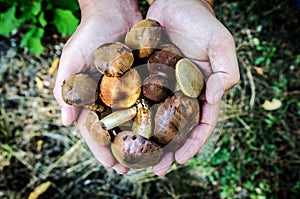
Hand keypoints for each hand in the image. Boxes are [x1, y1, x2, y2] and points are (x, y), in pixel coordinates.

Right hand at [53, 0, 141, 173]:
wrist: (113, 11)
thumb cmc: (89, 34)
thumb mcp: (72, 59)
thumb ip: (66, 89)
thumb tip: (65, 122)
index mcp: (91, 98)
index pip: (95, 128)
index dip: (101, 148)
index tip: (111, 165)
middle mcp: (111, 97)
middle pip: (117, 130)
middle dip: (123, 150)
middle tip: (131, 169)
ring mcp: (129, 89)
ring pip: (135, 119)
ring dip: (141, 139)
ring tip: (151, 157)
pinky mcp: (145, 78)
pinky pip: (151, 99)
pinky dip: (156, 114)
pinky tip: (165, 128)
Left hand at [147, 0, 239, 174]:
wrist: (176, 2)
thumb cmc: (202, 21)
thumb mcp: (221, 43)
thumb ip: (226, 70)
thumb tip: (215, 98)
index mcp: (203, 90)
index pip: (202, 123)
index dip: (194, 144)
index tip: (181, 160)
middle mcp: (183, 92)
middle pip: (177, 128)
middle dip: (169, 150)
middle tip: (156, 170)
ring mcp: (164, 86)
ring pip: (156, 118)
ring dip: (149, 139)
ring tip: (137, 158)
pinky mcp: (147, 76)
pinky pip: (139, 97)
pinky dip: (133, 114)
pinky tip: (123, 128)